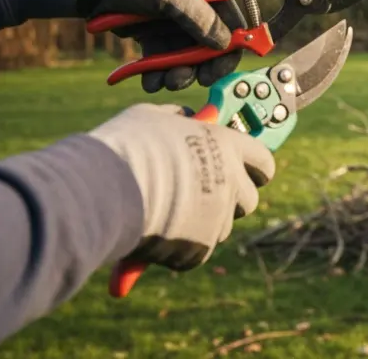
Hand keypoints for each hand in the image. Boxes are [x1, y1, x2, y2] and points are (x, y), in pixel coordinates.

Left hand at [69, 0, 244, 92]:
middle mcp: (195, 7)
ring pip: (186, 57)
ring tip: (164, 82)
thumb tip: (226, 43)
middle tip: (194, 80)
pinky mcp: (152, 35)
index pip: (233, 21)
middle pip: (211, 45)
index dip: (235, 45)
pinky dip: (157, 74)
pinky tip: (148, 81)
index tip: (222, 68)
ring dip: (178, 73)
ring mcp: (173, 23)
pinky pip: (162, 61)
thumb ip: (200, 17)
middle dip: (202, 66)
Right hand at [88, 104, 275, 270]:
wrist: (104, 189)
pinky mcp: (200, 247)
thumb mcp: (154, 117)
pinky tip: (152, 233)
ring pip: (220, 227)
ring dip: (203, 224)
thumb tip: (187, 115)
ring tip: (166, 213)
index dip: (255, 168)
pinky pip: (195, 252)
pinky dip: (178, 248)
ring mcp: (218, 216)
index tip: (245, 173)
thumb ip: (179, 118)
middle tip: (202, 197)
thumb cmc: (126, 146)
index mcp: (228, 147)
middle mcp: (231, 181)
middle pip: (248, 200)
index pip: (263, 161)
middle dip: (231, 201)